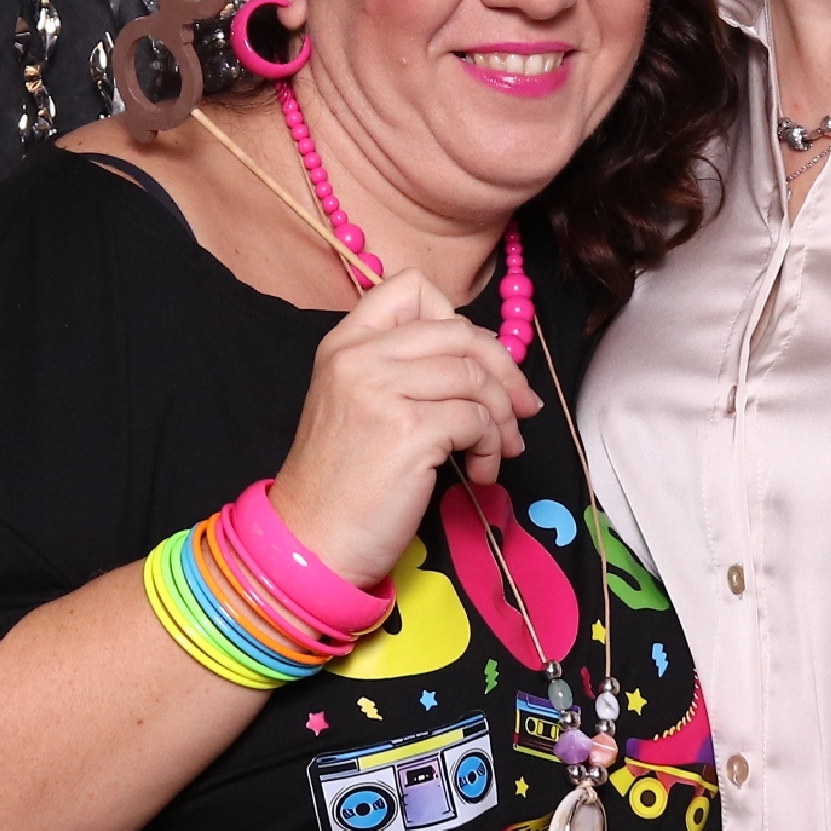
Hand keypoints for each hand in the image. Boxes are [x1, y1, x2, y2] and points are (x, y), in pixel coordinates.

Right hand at [267, 267, 539, 586]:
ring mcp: (382, 391)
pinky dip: (492, 448)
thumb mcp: (356, 403)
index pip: (411, 287)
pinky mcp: (408, 432)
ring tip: (497, 451)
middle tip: (519, 410)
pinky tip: (480, 473)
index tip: (473, 361)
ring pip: (475, 379)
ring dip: (501, 420)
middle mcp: (359, 357)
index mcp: (344, 343)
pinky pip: (477, 421)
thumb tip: (487, 359)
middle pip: (459, 333)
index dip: (457, 319)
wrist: (311, 542)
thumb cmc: (342, 481)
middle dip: (503, 372)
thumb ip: (403, 369)